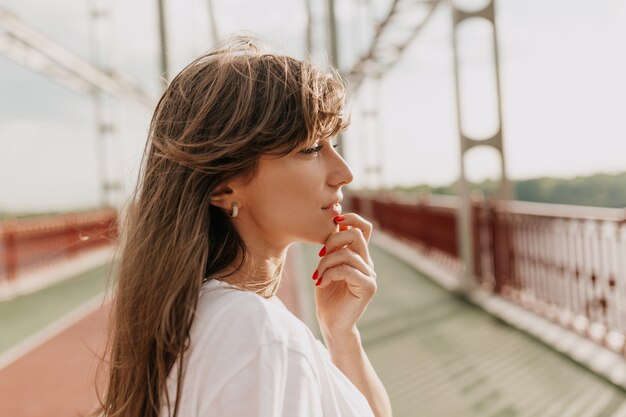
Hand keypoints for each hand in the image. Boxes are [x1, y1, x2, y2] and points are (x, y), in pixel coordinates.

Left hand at [313, 213, 376, 337]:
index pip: (363, 228)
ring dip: (326, 262)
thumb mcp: (327, 266)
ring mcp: (370, 275)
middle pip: (356, 234)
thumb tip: (336, 223)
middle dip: (332, 240)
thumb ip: (333, 248)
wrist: (331, 324)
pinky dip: (329, 274)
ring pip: (348, 253)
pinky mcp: (368, 287)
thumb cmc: (326, 296)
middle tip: (319, 255)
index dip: (350, 219)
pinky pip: (346, 270)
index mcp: (360, 256)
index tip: (333, 224)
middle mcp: (368, 264)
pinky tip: (321, 283)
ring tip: (317, 275)